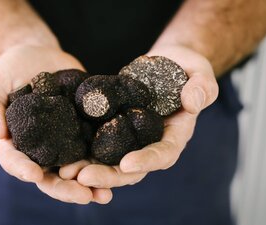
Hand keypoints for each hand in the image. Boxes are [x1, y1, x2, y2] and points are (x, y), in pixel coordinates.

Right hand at [0, 43, 111, 203]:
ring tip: (106, 195)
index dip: (22, 170)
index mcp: (16, 142)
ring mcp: (64, 139)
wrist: (39, 55)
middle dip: (65, 189)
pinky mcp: (84, 128)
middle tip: (83, 196)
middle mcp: (41, 147)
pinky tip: (122, 170)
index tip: (34, 174)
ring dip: (91, 184)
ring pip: (76, 169)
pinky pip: (95, 147)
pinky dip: (106, 160)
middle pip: (50, 176)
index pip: (15, 161)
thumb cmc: (10, 70)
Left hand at [73, 45, 218, 187]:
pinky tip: (63, 156)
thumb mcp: (200, 73)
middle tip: (83, 177)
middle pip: (131, 169)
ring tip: (67, 172)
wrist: (168, 63)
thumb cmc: (187, 68)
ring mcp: (131, 139)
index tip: (126, 165)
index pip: (163, 155)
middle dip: (108, 175)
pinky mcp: (115, 129)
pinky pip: (98, 144)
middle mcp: (151, 144)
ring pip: (110, 162)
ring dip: (89, 170)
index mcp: (174, 136)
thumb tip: (192, 102)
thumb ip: (201, 88)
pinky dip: (82, 152)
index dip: (146, 161)